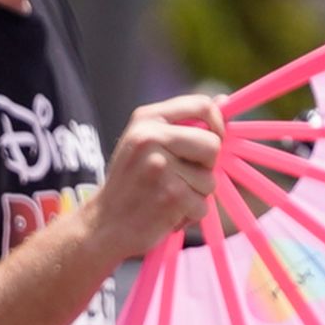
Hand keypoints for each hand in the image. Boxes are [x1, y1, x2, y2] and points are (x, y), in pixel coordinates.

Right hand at [86, 91, 221, 263]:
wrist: (102, 225)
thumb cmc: (130, 183)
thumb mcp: (146, 143)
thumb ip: (183, 123)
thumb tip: (223, 99)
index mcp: (146, 119)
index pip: (202, 105)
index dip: (217, 124)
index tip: (213, 140)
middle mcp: (150, 138)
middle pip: (212, 144)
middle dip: (206, 166)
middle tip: (182, 177)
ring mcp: (159, 167)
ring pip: (209, 180)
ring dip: (195, 195)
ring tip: (167, 197)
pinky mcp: (169, 196)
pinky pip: (202, 205)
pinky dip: (189, 215)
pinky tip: (166, 213)